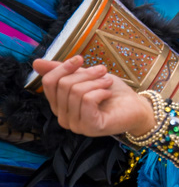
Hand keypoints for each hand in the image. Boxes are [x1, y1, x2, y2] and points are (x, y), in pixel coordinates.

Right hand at [33, 55, 154, 137]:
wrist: (136, 107)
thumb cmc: (111, 92)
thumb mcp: (84, 76)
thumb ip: (61, 71)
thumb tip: (36, 63)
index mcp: (60, 106)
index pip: (49, 82)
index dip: (63, 67)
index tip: (80, 59)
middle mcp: (64, 118)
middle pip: (63, 85)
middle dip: (85, 73)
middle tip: (103, 71)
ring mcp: (76, 126)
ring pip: (76, 91)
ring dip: (95, 81)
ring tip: (108, 82)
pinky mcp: (91, 127)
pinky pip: (87, 100)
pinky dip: (99, 91)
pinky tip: (108, 94)